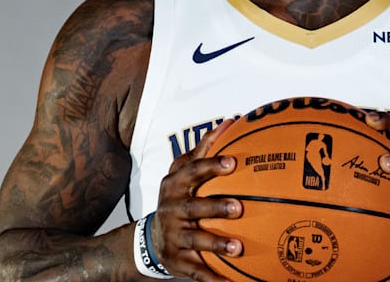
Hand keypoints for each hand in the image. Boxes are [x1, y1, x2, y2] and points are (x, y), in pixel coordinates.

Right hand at [153, 118, 243, 280]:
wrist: (150, 239)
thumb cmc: (177, 198)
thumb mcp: (183, 172)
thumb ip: (204, 149)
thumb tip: (231, 122)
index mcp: (175, 186)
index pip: (192, 172)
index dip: (211, 166)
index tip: (232, 162)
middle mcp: (172, 210)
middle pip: (193, 207)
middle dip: (215, 207)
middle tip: (239, 206)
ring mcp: (175, 236)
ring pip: (196, 240)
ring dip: (217, 243)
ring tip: (238, 247)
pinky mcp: (178, 260)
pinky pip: (196, 271)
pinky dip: (212, 278)